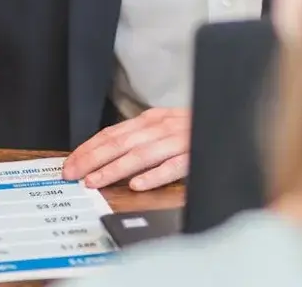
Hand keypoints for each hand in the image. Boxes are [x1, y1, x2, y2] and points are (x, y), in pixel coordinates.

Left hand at [62, 107, 189, 191]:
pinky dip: (154, 175)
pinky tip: (138, 184)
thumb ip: (138, 138)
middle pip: (120, 143)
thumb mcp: (162, 127)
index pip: (111, 134)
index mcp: (150, 120)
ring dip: (115, 168)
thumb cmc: (194, 128)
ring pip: (141, 154)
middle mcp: (161, 127)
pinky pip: (173, 166)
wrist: (231, 118)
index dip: (88, 149)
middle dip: (92, 159)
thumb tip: (104, 154)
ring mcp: (179, 140)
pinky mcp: (195, 155)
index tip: (70, 164)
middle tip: (73, 175)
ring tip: (95, 182)